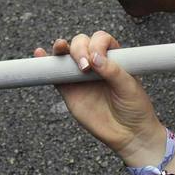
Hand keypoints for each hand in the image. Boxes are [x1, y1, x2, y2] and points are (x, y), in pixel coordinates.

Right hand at [33, 31, 166, 159]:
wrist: (128, 134)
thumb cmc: (134, 108)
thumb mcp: (129, 87)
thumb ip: (113, 71)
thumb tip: (95, 57)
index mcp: (114, 58)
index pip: (101, 40)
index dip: (97, 44)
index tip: (97, 58)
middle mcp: (96, 64)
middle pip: (82, 43)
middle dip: (79, 48)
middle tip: (84, 67)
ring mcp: (81, 77)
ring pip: (66, 55)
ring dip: (60, 47)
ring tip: (59, 47)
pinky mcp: (69, 91)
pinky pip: (55, 75)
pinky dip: (46, 64)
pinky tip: (40, 54)